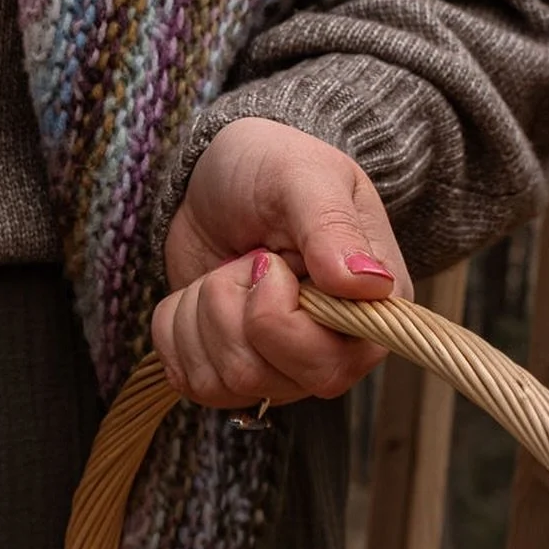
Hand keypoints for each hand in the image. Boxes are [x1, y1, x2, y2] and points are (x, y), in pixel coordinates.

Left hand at [151, 117, 412, 408]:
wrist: (220, 176)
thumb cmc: (272, 167)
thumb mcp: (303, 176)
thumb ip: (333, 227)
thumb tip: (368, 284)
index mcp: (372, 311)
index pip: (326, 366)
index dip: (275, 317)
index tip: (266, 259)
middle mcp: (331, 352)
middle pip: (262, 378)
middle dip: (229, 306)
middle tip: (247, 258)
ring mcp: (279, 368)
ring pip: (220, 381)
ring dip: (202, 309)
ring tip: (229, 267)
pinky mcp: (230, 369)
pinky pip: (188, 379)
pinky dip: (176, 326)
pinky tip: (200, 289)